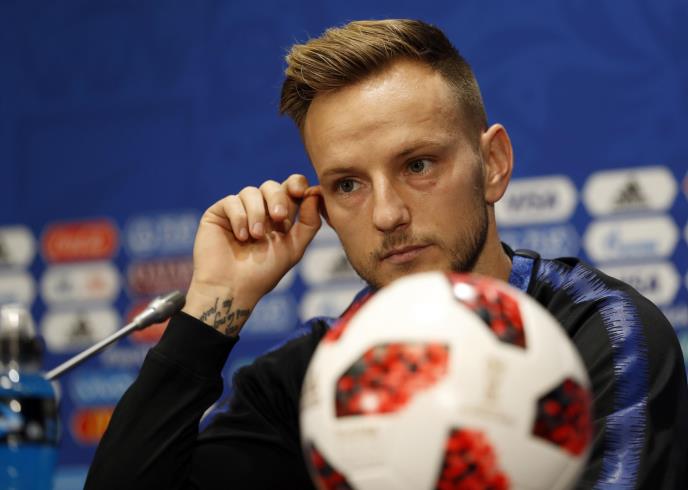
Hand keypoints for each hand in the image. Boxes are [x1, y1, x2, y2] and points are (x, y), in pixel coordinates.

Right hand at [182, 174, 321, 335]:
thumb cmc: (263, 273)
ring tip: (256, 237)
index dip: (296, 184)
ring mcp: (238, 210)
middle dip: (277, 199)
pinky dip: (239, 218)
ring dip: (257, 214)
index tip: (301, 192)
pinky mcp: (218, 213)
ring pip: (251, 192)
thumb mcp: (294, 248)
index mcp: (278, 216)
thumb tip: (316, 192)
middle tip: (279, 218)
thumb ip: (309, 222)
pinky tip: (241, 237)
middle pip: (271, 186)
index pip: (290, 188)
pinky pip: (232, 201)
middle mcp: (259, 210)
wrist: (233, 288)